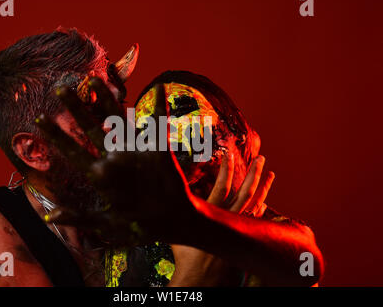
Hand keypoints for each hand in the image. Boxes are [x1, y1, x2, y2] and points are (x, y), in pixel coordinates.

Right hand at [35, 78, 201, 245]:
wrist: (175, 219)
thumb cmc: (140, 222)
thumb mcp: (107, 222)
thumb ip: (78, 216)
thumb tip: (50, 216)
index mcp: (100, 175)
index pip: (71, 150)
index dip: (54, 134)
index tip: (40, 118)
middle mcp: (116, 158)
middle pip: (90, 127)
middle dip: (74, 106)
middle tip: (62, 88)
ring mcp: (137, 150)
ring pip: (117, 119)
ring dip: (103, 98)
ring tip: (93, 79)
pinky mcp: (157, 147)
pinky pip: (156, 121)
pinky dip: (158, 103)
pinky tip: (159, 86)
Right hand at [169, 153, 274, 285]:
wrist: (201, 278)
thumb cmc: (186, 255)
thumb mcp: (175, 230)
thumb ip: (174, 212)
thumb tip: (163, 192)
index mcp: (212, 215)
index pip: (222, 187)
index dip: (226, 169)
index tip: (228, 155)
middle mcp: (229, 220)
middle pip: (246, 193)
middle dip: (254, 174)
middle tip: (261, 158)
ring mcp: (239, 230)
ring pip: (255, 205)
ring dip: (263, 188)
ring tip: (270, 174)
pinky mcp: (243, 239)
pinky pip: (255, 220)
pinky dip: (260, 208)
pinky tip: (264, 200)